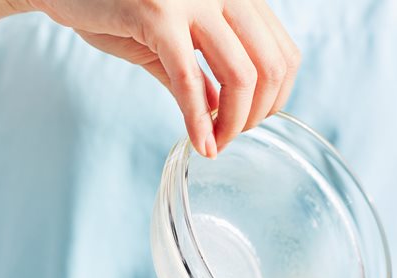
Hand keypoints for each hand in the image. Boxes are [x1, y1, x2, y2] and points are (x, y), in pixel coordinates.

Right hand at [27, 0, 299, 157]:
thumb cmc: (113, 6)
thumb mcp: (170, 38)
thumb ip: (203, 73)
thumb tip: (228, 113)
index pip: (284, 52)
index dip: (277, 98)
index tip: (253, 122)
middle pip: (270, 66)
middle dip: (259, 115)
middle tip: (233, 138)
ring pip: (241, 75)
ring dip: (234, 123)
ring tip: (216, 144)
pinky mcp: (158, 15)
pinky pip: (191, 81)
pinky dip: (199, 122)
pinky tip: (200, 145)